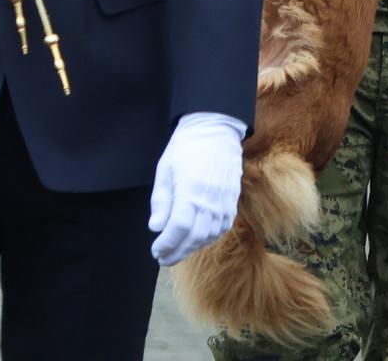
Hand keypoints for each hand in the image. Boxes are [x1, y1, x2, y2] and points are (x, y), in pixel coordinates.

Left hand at [148, 112, 244, 265]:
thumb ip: (161, 201)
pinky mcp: (232, 200)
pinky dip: (208, 238)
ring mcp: (224, 201)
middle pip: (194, 237)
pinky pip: (221, 228)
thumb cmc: (186, 148)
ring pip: (209, 236)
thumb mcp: (165, 170)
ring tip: (177, 250)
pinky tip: (196, 239)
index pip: (179, 228)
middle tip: (163, 258)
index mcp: (191, 190)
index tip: (156, 250)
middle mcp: (210, 199)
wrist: (215, 130)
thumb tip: (156, 228)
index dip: (167, 244)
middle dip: (177, 252)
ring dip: (192, 247)